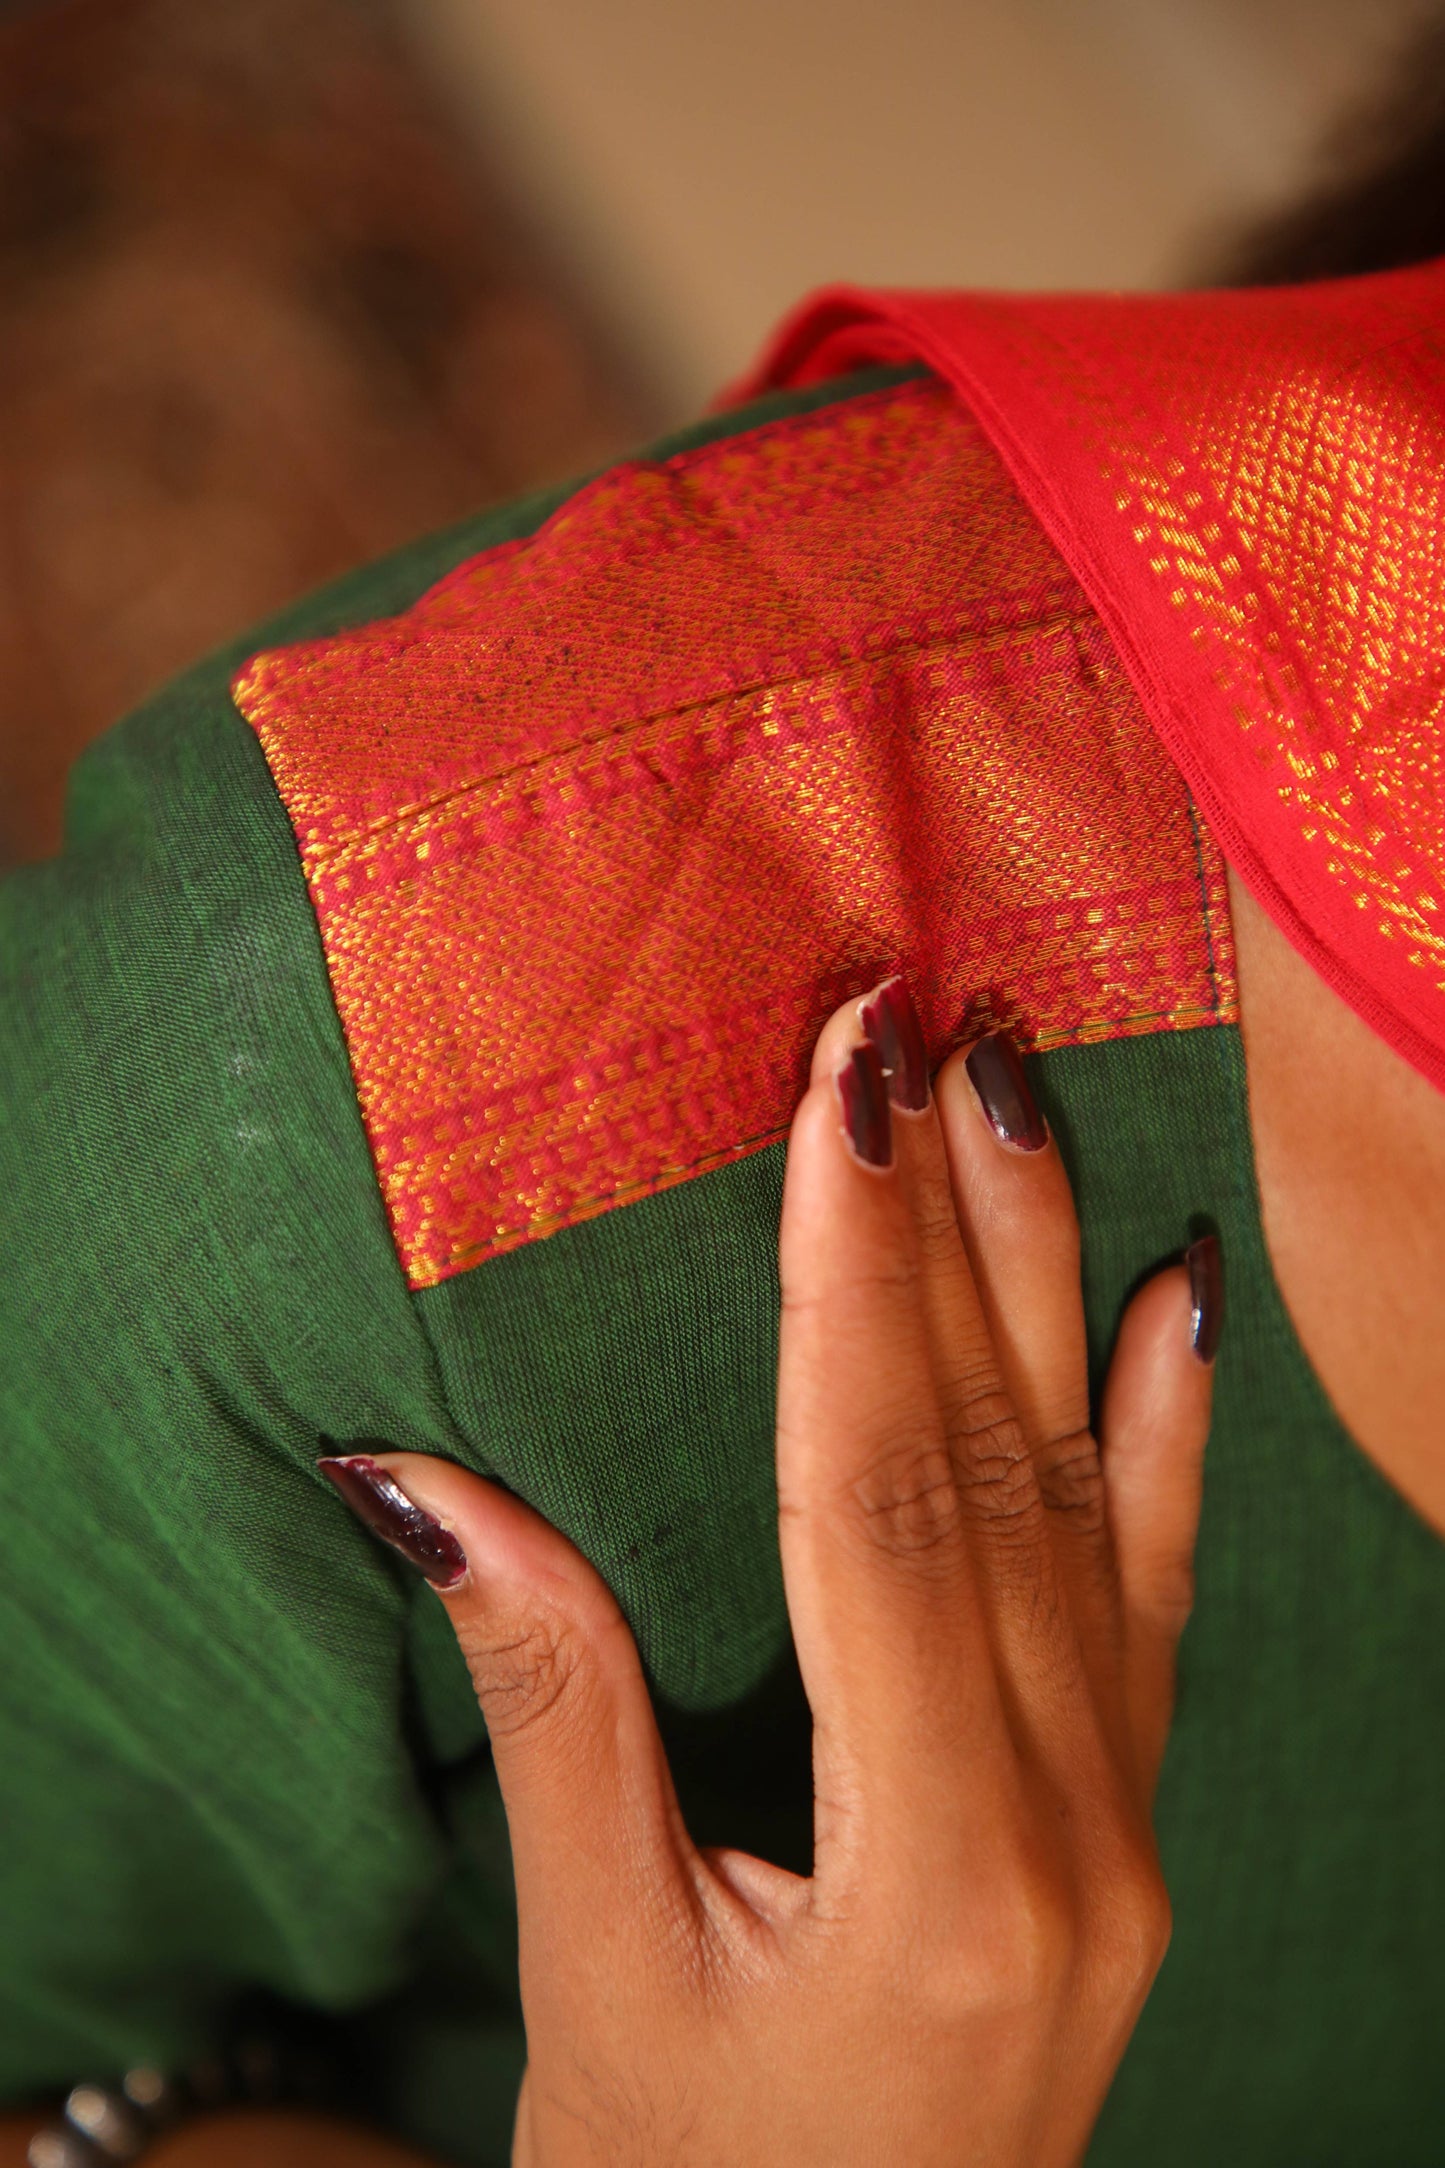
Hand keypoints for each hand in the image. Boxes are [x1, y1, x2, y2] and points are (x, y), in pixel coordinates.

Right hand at [323, 977, 1216, 2166]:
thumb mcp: (597, 1966)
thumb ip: (547, 1702)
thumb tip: (419, 1479)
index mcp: (935, 1876)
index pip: (877, 1503)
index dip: (849, 1280)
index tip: (838, 1089)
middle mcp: (1072, 1834)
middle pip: (992, 1465)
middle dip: (943, 1224)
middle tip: (913, 1019)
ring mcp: (1126, 1826)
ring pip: (1083, 1497)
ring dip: (1045, 1277)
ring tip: (1019, 1089)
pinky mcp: (1129, 1819)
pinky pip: (1161, 1589)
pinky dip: (1173, 1428)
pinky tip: (1175, 1293)